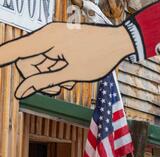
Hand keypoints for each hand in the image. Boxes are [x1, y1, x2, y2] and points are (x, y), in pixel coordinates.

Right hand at [0, 22, 134, 98]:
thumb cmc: (99, 57)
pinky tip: (70, 75)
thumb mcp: (71, 74)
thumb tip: (19, 92)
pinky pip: (48, 57)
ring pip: (38, 61)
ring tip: (69, 82)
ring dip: (49, 76)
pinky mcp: (60, 40)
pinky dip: (56, 69)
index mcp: (46, 40)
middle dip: (37, 78)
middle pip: (25, 61)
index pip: (11, 51)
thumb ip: (43, 82)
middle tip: (58, 88)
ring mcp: (53, 37)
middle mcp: (46, 35)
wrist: (120, 42)